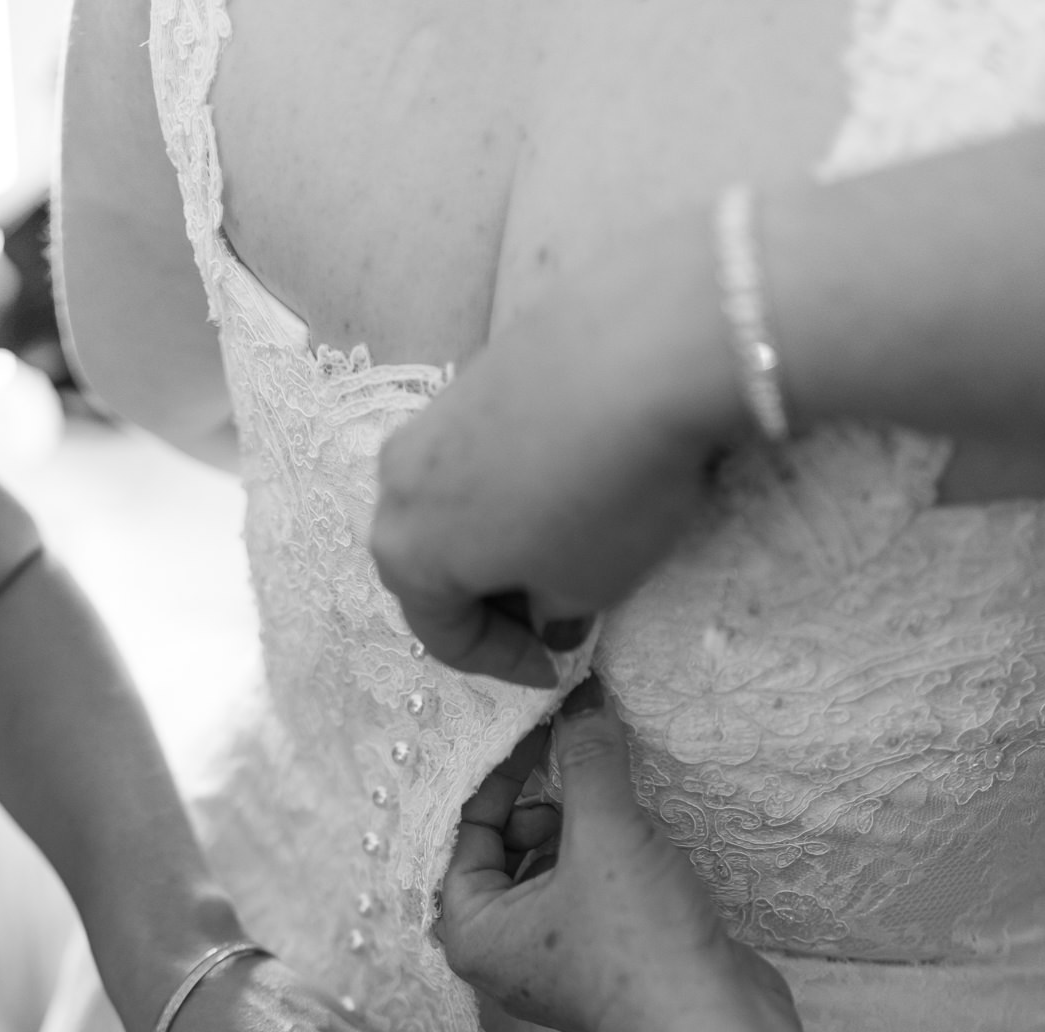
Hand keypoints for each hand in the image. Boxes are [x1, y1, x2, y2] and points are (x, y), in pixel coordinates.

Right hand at [370, 207, 744, 686]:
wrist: (646, 349)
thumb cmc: (604, 495)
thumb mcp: (587, 589)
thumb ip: (554, 613)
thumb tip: (550, 611)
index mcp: (404, 553)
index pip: (444, 636)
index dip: (505, 664)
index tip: (556, 669)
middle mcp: (397, 482)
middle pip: (439, 563)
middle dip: (496, 599)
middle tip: (556, 616)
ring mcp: (434, 416)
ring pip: (460, 503)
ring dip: (506, 537)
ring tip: (571, 548)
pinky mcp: (478, 368)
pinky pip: (488, 449)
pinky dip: (521, 482)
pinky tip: (578, 482)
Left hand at [438, 676, 816, 1031]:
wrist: (711, 1027)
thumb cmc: (638, 943)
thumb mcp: (604, 833)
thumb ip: (587, 760)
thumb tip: (582, 702)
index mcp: (471, 928)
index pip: (465, 829)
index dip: (502, 772)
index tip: (542, 728)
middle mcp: (500, 949)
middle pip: (503, 847)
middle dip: (541, 802)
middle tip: (582, 774)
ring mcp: (551, 958)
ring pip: (549, 867)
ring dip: (578, 827)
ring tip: (615, 808)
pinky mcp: (602, 959)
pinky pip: (585, 888)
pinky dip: (604, 856)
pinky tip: (638, 840)